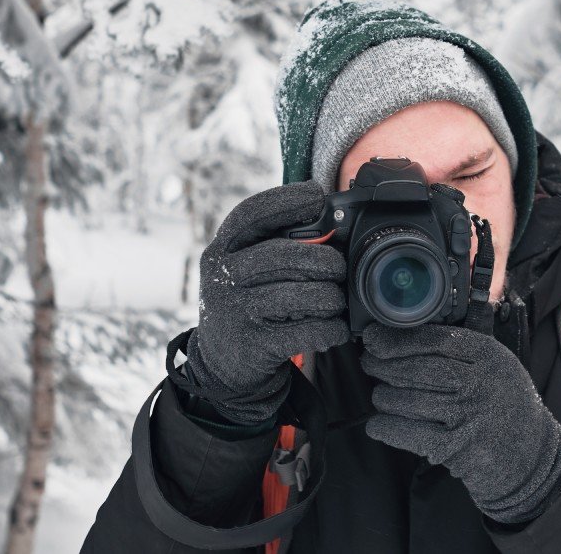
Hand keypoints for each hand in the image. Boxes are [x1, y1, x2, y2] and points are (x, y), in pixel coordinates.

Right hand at [187, 181, 349, 424]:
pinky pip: (305, 331)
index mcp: (220, 250)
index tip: (318, 196)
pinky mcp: (253, 344)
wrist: (221, 364)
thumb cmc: (245, 304)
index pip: (250, 214)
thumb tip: (326, 221)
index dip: (286, 200)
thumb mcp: (243, 270)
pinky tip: (336, 328)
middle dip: (322, 259)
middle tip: (339, 267)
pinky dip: (329, 328)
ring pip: (296, 294)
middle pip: (281, 254)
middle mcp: (221, 277)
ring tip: (337, 301)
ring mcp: (234, 312)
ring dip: (329, 297)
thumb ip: (271, 245)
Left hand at [360, 323, 560, 523]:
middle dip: (383, 365)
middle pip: (416, 369)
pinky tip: (379, 424)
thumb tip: (398, 333)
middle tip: (369, 364)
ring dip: (384, 398)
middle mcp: (480, 382)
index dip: (398, 339)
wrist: (530, 455)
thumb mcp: (496, 366)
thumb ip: (460, 348)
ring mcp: (468, 416)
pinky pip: (407, 432)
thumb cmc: (504, 405)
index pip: (435, 340)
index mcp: (489, 356)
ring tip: (380, 395)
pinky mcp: (456, 448)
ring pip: (406, 400)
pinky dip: (386, 427)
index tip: (374, 339)